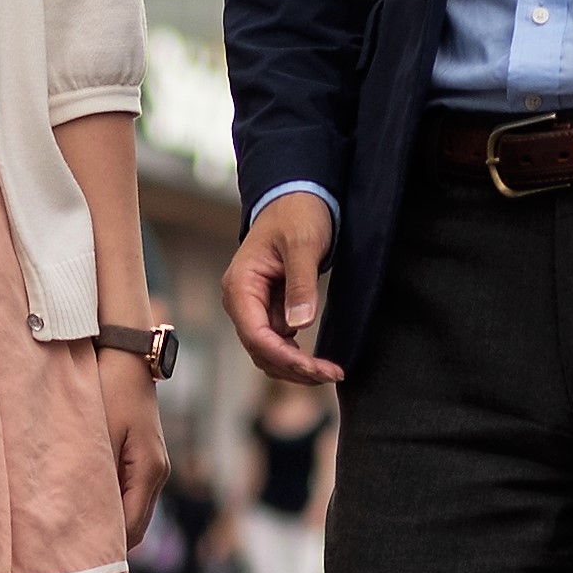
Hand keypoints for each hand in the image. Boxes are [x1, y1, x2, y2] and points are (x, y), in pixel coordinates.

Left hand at [87, 348, 167, 548]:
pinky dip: (111, 506)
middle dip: (106, 543)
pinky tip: (85, 507)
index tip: (73, 561)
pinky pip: (129, 494)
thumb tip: (82, 515)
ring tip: (73, 536)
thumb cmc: (108, 386)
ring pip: (132, 512)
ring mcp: (153, 466)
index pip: (129, 528)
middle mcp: (157, 473)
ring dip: (108, 524)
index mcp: (149, 471)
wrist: (126, 352)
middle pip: (134, 527)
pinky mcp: (144, 458)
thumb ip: (92, 474)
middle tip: (68, 557)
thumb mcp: (96, 431)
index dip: (104, 549)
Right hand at [226, 192, 340, 385]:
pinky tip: (319, 360)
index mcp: (240, 286)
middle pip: (261, 351)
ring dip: (295, 367)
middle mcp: (240, 301)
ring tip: (329, 372)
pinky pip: (278, 342)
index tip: (318, 368)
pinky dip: (296, 356)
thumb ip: (300, 284)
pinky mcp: (268, 309)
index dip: (286, 358)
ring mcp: (253, 308)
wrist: (296, 198)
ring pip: (268, 353)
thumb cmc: (296, 215)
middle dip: (294, 368)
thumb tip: (299, 325)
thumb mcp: (303, 244)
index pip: (256, 336)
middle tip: (332, 374)